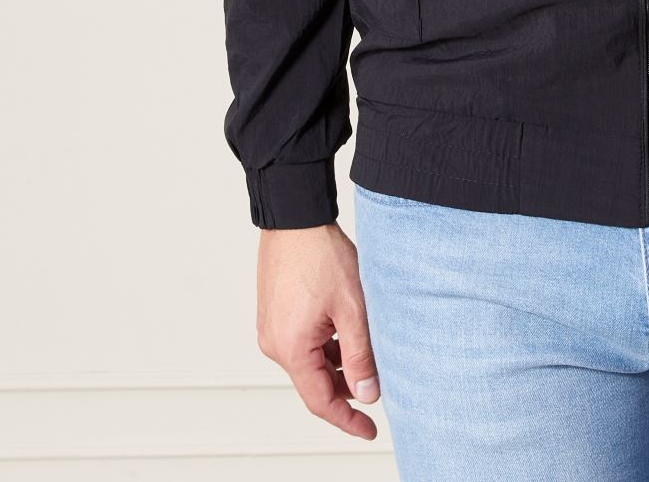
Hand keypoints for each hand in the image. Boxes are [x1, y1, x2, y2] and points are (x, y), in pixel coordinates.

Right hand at [256, 222, 380, 439]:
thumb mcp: (352, 308)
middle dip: (346, 389)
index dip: (347, 420)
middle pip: (315, 382)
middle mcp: (275, 344)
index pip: (321, 401)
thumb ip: (360, 355)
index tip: (369, 430)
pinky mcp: (275, 314)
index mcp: (291, 348)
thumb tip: (367, 394)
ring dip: (337, 363)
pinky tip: (347, 332)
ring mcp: (272, 329)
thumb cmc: (320, 255)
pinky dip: (325, 345)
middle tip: (377, 387)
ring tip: (367, 349)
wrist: (296, 218)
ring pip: (310, 361)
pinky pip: (302, 343)